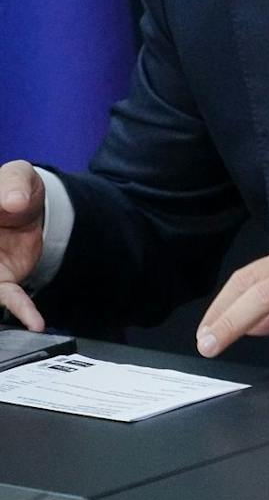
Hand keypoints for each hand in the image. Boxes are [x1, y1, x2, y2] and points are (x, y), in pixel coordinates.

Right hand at [0, 160, 47, 330]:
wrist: (32, 205)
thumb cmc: (15, 188)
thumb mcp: (17, 177)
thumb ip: (13, 185)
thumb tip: (13, 201)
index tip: (4, 263)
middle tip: (6, 287)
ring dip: (5, 299)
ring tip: (27, 320)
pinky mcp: (2, 281)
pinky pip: (8, 297)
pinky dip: (22, 310)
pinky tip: (35, 322)